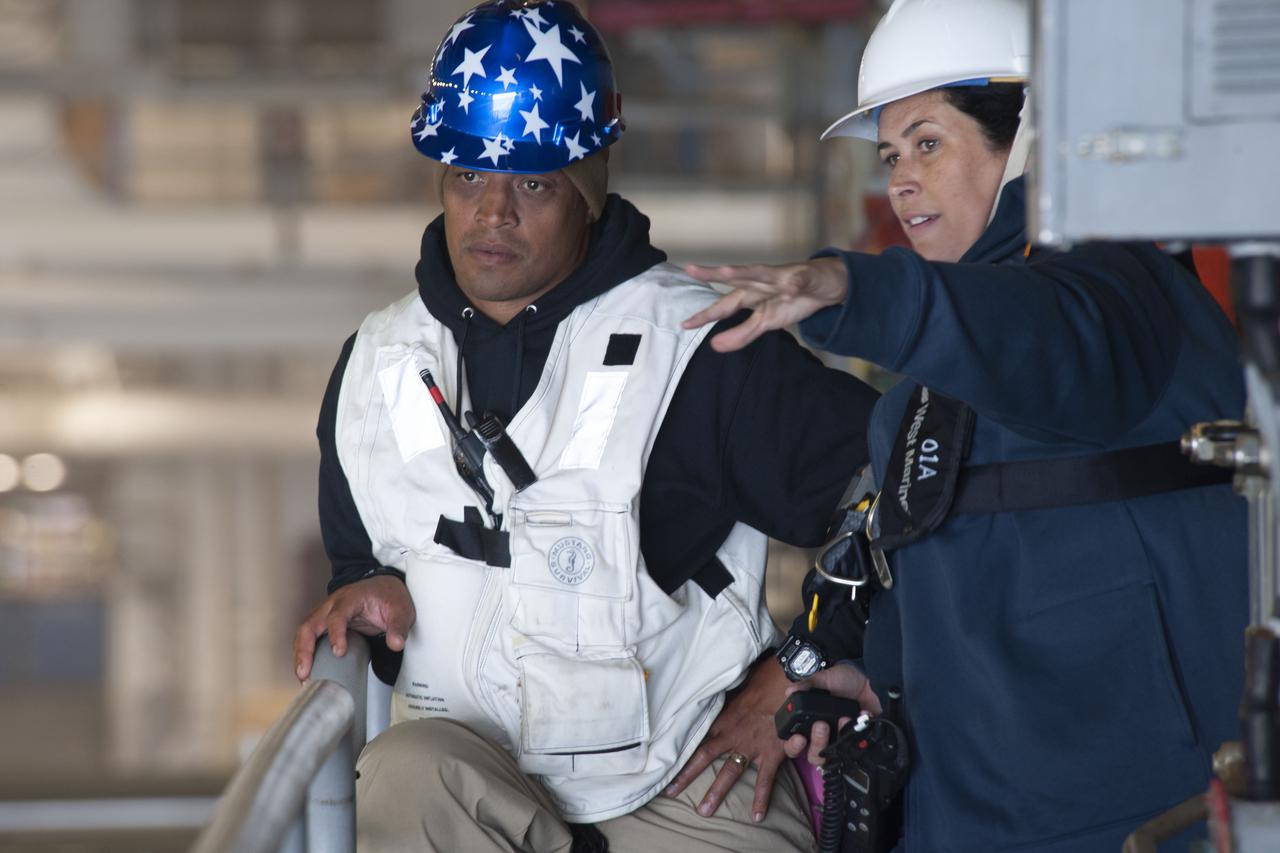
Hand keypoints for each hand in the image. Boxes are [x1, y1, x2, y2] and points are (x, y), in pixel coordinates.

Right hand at [293, 574, 415, 681]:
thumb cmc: (389, 597)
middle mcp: (332, 604)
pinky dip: (304, 654)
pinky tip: (307, 671)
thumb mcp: (401, 610)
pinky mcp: (324, 623)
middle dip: (304, 649)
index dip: (336, 634)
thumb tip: (396, 645)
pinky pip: (309, 637)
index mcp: (351, 598)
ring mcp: (325, 613)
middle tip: (305, 672)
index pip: (337, 616)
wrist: (384, 588)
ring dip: (300, 654)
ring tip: (303, 677)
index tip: (339, 653)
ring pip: (304, 632)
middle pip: (310, 624)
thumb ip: (398, 627)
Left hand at [665, 657, 791, 821]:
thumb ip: (730, 698)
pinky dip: (762, 799)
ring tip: (704, 811)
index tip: (666, 758)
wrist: (790, 680)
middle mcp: (732, 734)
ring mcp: (751, 746)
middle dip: (686, 776)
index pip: (698, 735)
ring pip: (729, 773)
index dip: (682, 747)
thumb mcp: (741, 684)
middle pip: (704, 757)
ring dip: (716, 792)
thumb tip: (718, 692)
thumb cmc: (766, 677)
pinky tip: (757, 815)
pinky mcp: (771, 754)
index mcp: (724, 717)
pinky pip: (765, 780)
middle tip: (670, 792)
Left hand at [681, 258, 848, 351]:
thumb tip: (714, 346)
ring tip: (727, 272)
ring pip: (762, 273)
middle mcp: (761, 281)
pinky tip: (788, 292)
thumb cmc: (792, 300)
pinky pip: (797, 283)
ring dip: (746, 273)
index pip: (724, 304)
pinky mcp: (804, 278)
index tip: (684, 324)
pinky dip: (793, 287)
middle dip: (714, 275)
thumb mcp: (765, 322)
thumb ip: (741, 334)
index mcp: (751, 294)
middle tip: (691, 270)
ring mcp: (783, 277)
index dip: (705, 314)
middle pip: (735, 278)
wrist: (826, 285)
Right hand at [782, 663, 881, 766]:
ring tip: (844, 718)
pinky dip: (860, 730)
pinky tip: (862, 714)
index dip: (793, 746)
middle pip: (815, 756)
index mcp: (808, 724)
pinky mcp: (859, 739)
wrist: (865, 677)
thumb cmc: (840, 680)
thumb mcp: (822, 680)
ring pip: (836, 755)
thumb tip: (790, 691)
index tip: (799, 738)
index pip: (794, 745)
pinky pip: (859, 744)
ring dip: (838, 739)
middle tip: (821, 725)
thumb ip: (806, 685)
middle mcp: (823, 736)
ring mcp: (841, 740)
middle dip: (817, 743)